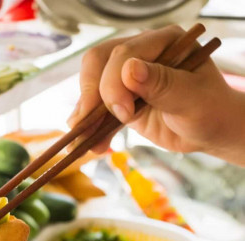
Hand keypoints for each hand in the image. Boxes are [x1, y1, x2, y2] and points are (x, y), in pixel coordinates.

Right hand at [69, 25, 244, 164]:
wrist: (208, 129)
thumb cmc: (209, 110)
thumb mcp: (192, 97)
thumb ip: (162, 83)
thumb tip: (129, 70)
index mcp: (162, 42)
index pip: (123, 53)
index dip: (114, 82)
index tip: (123, 113)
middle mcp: (139, 53)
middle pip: (98, 64)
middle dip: (92, 96)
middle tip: (93, 126)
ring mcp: (125, 76)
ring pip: (91, 87)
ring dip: (85, 116)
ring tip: (86, 141)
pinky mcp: (117, 98)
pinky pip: (94, 109)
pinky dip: (90, 128)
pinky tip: (93, 144)